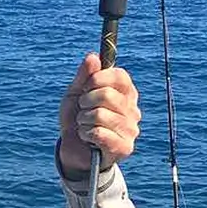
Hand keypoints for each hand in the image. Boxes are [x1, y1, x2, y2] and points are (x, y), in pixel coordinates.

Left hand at [57, 52, 140, 176]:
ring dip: (83, 120)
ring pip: (100, 115)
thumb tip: (93, 57)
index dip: (98, 78)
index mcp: (126, 93)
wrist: (73, 150)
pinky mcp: (124, 147)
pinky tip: (87, 138)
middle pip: (107, 95)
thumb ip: (84, 76)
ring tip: (84, 125)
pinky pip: (99, 133)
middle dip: (85, 102)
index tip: (86, 86)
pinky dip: (85, 134)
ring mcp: (131, 130)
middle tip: (82, 110)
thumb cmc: (78, 119)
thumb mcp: (75, 94)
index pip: (120, 76)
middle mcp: (133, 110)